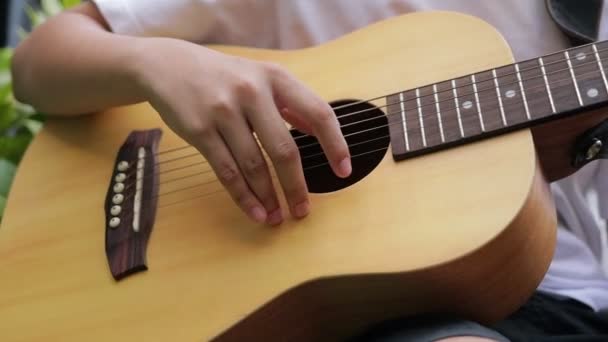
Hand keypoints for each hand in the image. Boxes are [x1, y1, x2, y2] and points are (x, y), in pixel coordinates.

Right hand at [135, 38, 351, 224]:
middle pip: (284, 149)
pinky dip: (243, 197)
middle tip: (303, 211)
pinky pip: (226, 171)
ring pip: (254, 165)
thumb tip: (316, 130)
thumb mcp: (260, 76)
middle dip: (296, 186)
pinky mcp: (199, 130)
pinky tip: (255, 212)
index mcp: (275, 78)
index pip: (318, 113)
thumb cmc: (223, 76)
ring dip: (269, 197)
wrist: (167, 66)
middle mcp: (252, 92)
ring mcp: (223, 111)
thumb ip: (289, 103)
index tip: (344, 171)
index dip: (335, 144)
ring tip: (277, 217)